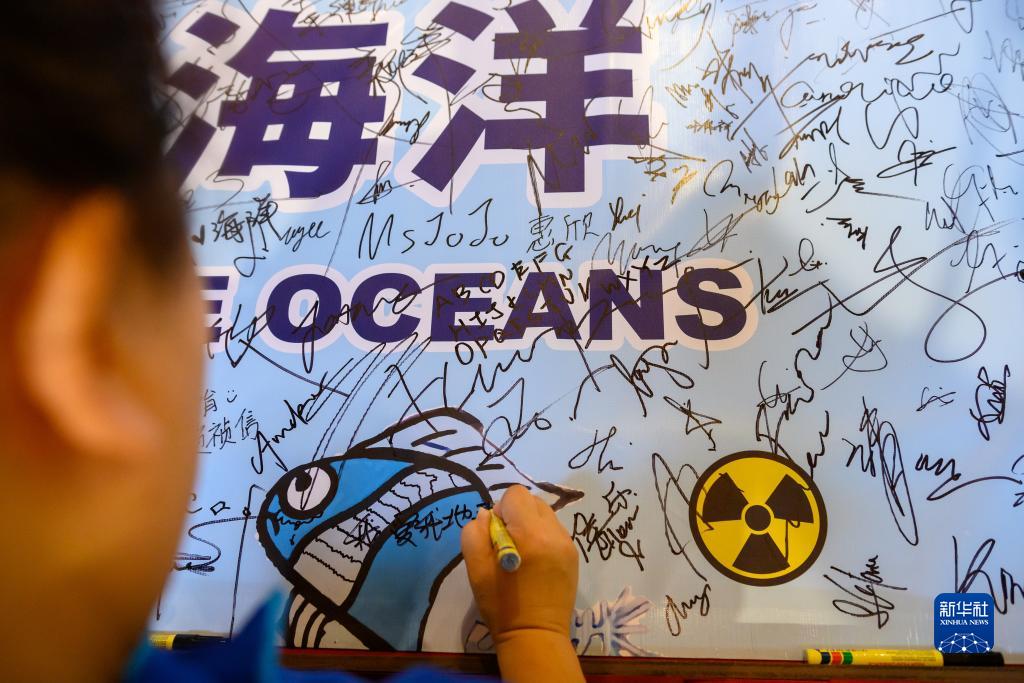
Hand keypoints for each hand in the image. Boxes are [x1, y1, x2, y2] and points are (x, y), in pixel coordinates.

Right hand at [460, 484, 578, 643]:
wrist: (535, 635)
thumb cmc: (501, 605)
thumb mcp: (476, 570)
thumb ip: (474, 534)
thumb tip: (485, 516)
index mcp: (529, 534)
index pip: (516, 494)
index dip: (501, 509)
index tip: (495, 533)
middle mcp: (553, 533)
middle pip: (533, 501)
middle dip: (516, 514)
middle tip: (507, 543)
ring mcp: (567, 544)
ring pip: (545, 514)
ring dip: (530, 524)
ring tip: (522, 553)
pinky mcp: (573, 555)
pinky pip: (555, 531)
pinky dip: (542, 537)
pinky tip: (534, 561)